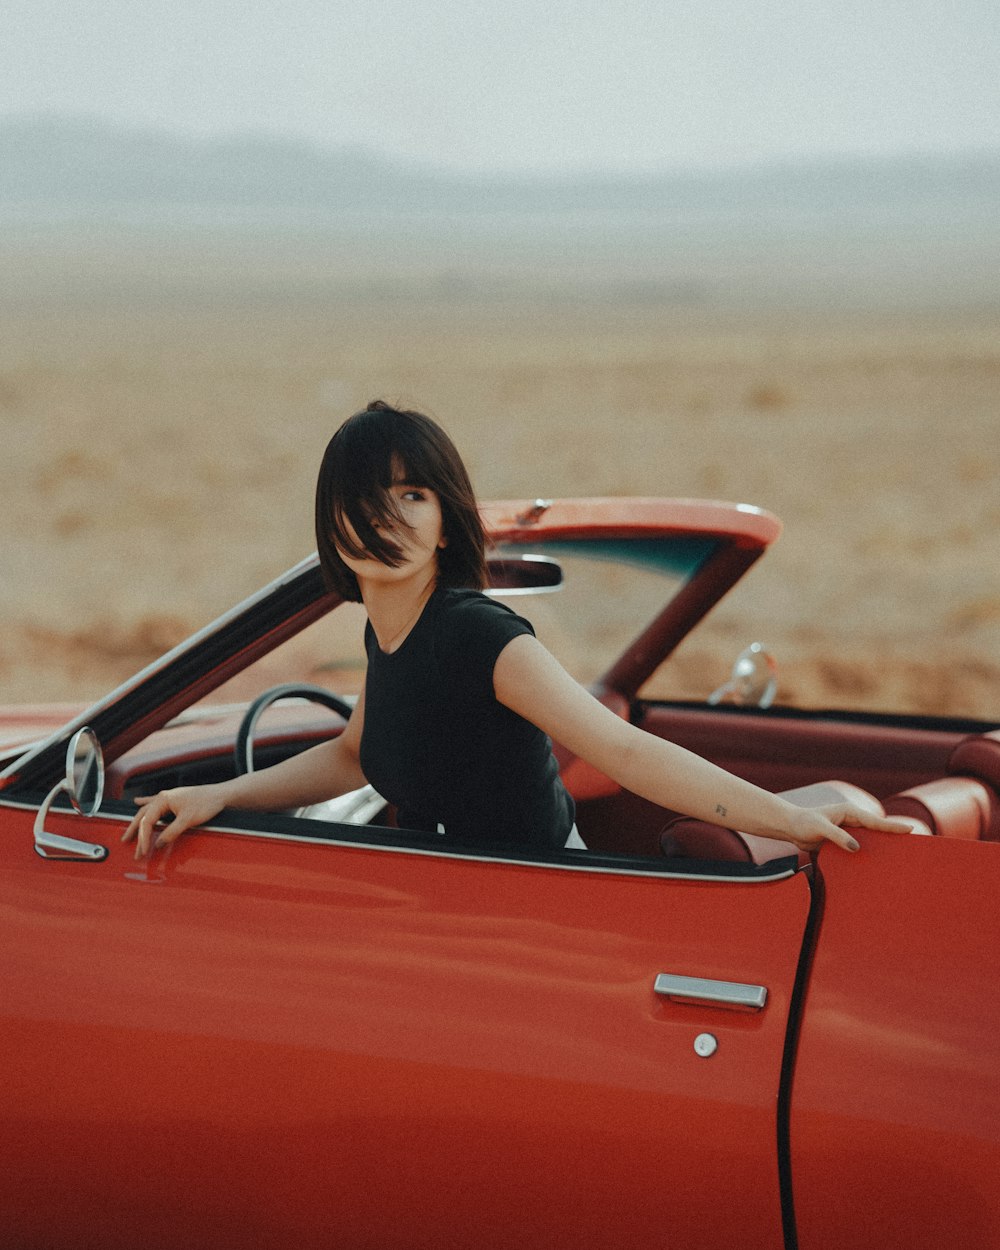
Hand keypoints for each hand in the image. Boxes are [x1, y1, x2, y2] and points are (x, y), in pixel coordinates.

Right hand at [121, 784, 227, 858]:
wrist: (222, 794)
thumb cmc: (207, 803)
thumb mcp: (188, 820)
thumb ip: (171, 833)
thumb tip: (157, 844)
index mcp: (163, 799)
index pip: (147, 821)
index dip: (143, 838)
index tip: (143, 852)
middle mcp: (163, 797)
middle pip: (143, 816)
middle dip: (135, 831)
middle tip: (127, 845)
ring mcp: (169, 797)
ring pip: (147, 811)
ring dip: (138, 822)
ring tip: (128, 832)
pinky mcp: (175, 799)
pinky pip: (154, 803)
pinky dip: (145, 803)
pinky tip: (137, 802)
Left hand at [784, 802, 912, 853]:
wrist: (790, 827)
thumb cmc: (803, 823)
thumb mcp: (819, 828)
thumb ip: (837, 837)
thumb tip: (856, 848)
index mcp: (849, 812)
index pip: (875, 821)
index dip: (893, 826)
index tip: (911, 829)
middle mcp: (852, 821)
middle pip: (877, 830)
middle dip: (894, 836)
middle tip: (913, 845)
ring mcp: (849, 831)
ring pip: (870, 840)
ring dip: (882, 847)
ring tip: (899, 858)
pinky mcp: (844, 841)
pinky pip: (860, 848)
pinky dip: (869, 855)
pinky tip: (876, 865)